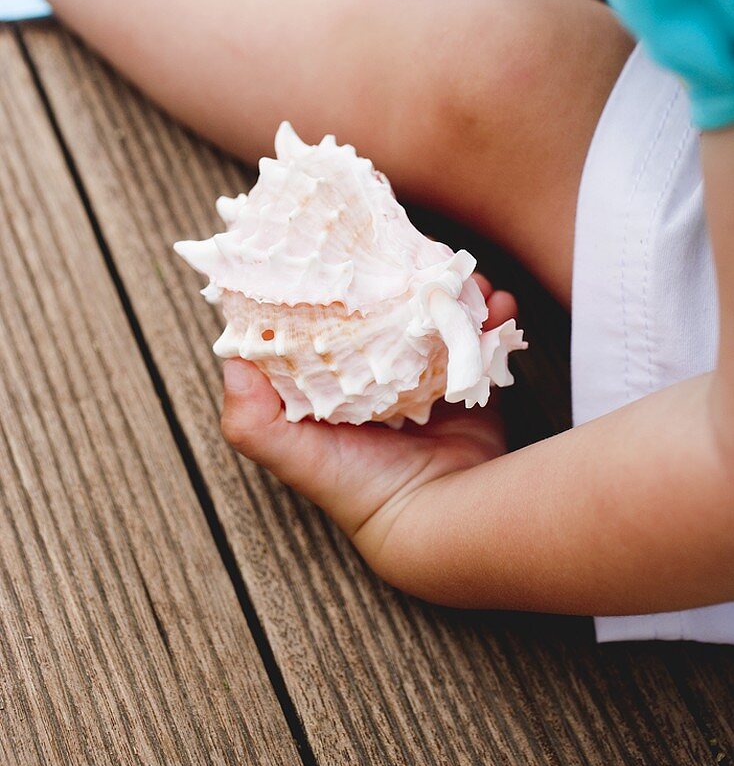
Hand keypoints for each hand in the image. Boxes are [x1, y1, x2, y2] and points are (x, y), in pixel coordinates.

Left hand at [220, 276, 516, 578]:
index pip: (335, 315)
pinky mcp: (469, 381)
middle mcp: (379, 369)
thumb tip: (230, 362)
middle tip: (426, 258)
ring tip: (470, 283)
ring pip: (441, 313)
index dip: (344, 282)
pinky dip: (494, 317)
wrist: (436, 517)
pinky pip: (483, 337)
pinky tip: (500, 307)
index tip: (357, 248)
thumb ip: (253, 419)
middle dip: (411, 276)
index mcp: (336, 378)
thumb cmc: (358, 486)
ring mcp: (428, 373)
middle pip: (393, 305)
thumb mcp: (294, 454)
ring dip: (457, 291)